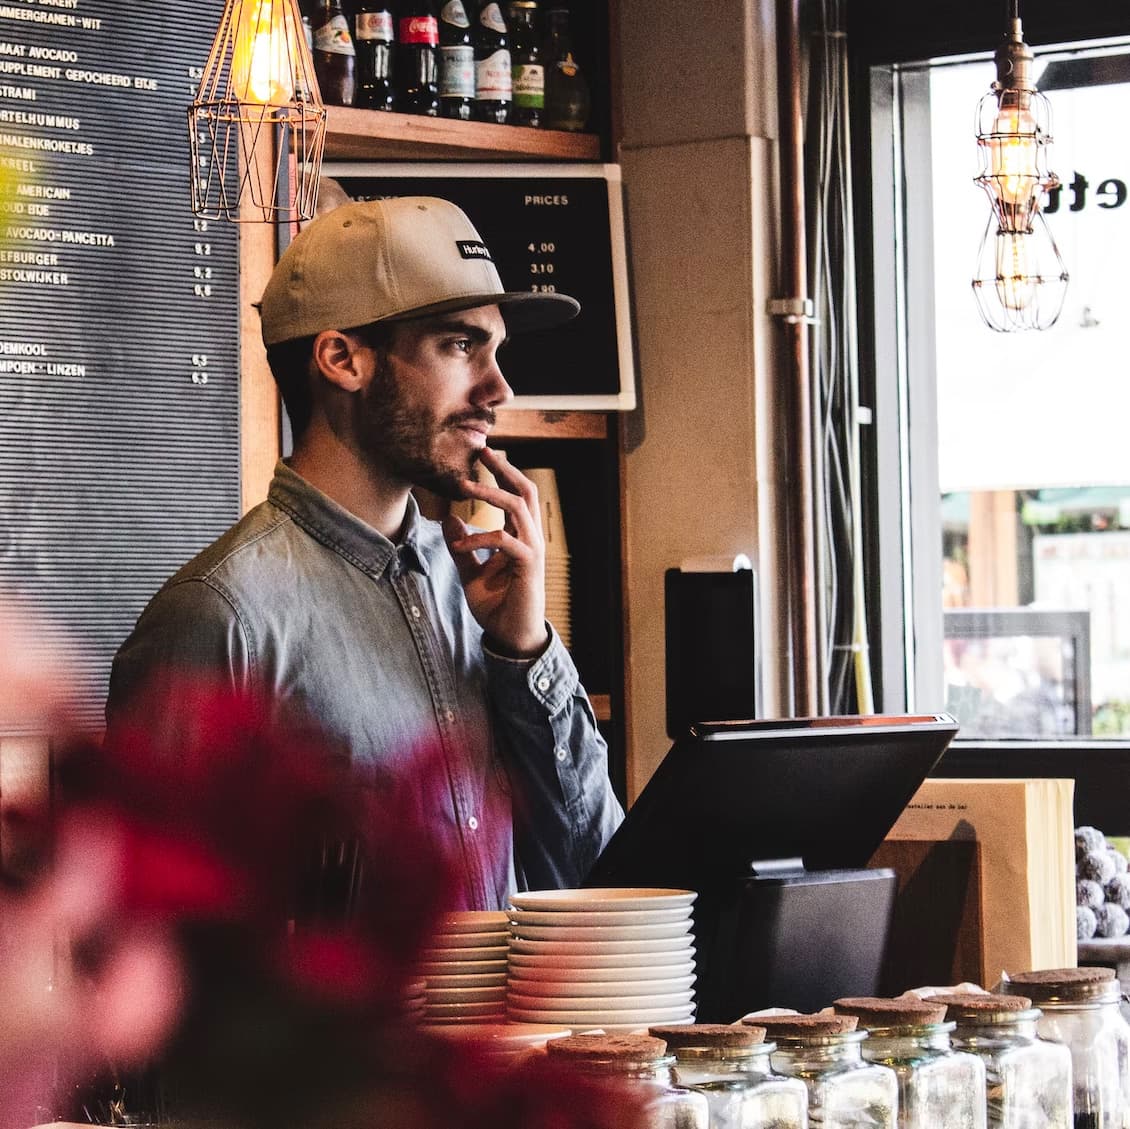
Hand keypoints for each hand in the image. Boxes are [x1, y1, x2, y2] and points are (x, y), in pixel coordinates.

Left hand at [442, 448, 548, 658]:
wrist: (512, 638)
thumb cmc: (498, 606)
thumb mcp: (471, 573)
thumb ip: (462, 548)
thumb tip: (449, 520)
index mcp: (520, 537)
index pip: (516, 496)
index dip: (502, 474)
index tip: (482, 456)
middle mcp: (531, 539)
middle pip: (525, 491)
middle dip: (504, 469)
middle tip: (483, 451)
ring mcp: (533, 551)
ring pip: (519, 507)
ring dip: (491, 493)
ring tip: (464, 484)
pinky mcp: (529, 566)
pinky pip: (505, 542)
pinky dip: (481, 539)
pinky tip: (460, 544)